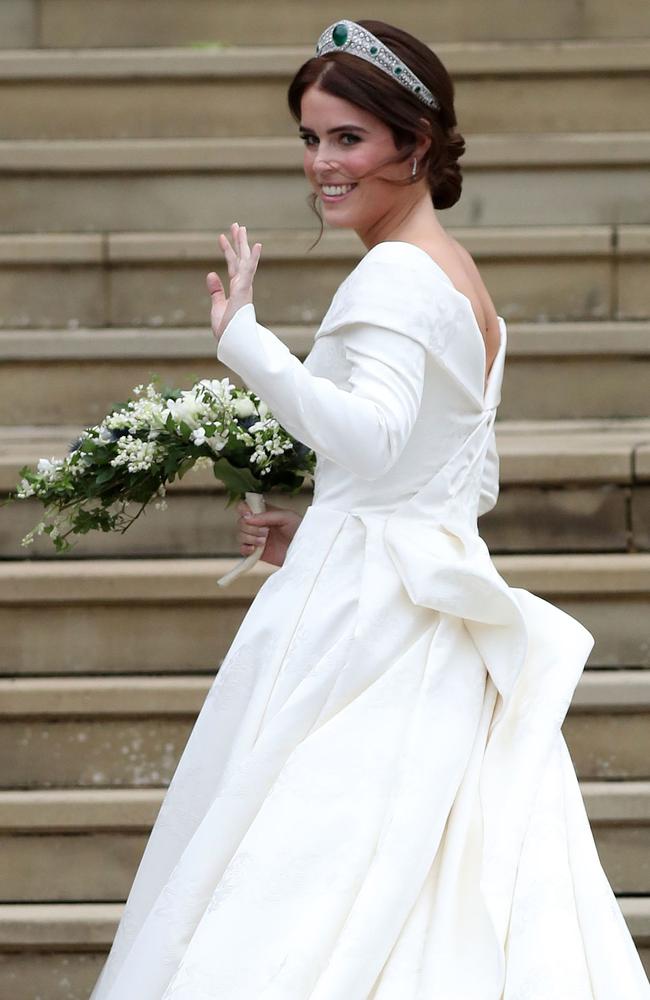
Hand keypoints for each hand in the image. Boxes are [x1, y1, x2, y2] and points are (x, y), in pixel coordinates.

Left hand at [206, 222, 261, 341]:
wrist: (232, 343)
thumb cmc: (227, 330)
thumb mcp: (217, 306)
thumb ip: (215, 290)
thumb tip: (211, 273)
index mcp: (236, 289)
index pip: (232, 266)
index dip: (227, 251)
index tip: (222, 237)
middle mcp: (242, 286)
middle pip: (240, 259)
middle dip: (238, 242)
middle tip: (236, 225)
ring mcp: (244, 287)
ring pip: (244, 261)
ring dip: (242, 244)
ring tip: (240, 227)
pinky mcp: (244, 291)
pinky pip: (249, 271)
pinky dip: (252, 258)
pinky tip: (256, 245)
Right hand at [236, 499, 303, 567]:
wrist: (305, 551)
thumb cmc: (300, 530)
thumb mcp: (287, 517)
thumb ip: (268, 515)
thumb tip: (249, 518)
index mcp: (264, 513)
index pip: (245, 506)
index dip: (243, 509)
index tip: (250, 515)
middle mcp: (258, 525)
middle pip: (241, 522)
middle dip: (251, 527)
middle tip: (266, 532)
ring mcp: (256, 538)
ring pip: (240, 535)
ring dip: (250, 538)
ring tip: (264, 541)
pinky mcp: (256, 552)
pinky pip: (242, 549)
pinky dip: (245, 549)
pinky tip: (255, 549)